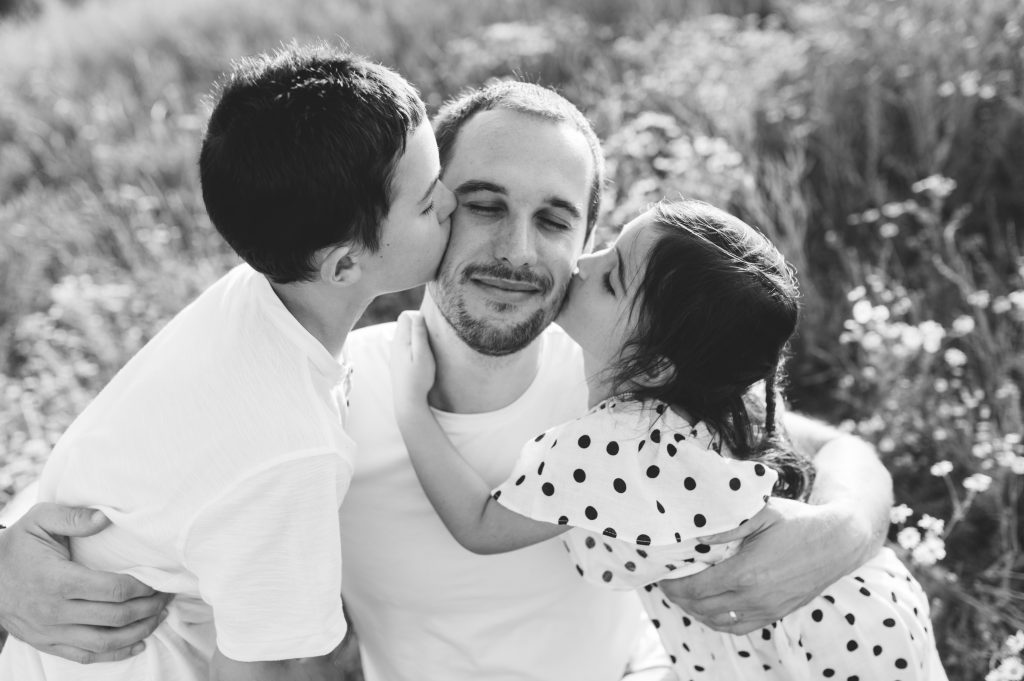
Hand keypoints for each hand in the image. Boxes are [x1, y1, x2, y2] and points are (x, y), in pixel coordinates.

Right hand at [0, 503, 171, 663]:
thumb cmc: (17, 546)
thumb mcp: (39, 520)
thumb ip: (73, 517)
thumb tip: (106, 517)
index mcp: (58, 580)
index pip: (113, 590)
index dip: (143, 588)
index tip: (159, 580)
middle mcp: (55, 611)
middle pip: (116, 617)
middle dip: (149, 608)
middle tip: (168, 596)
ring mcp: (51, 631)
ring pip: (105, 641)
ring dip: (139, 631)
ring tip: (160, 617)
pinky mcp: (47, 643)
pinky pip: (85, 656)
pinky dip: (115, 653)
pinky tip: (138, 642)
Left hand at [390, 310, 436, 414]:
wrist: (408, 400)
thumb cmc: (419, 377)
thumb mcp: (423, 354)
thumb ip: (419, 334)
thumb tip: (418, 314)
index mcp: (401, 340)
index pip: (405, 315)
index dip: (418, 317)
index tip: (429, 328)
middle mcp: (395, 345)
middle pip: (404, 324)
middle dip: (416, 325)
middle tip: (430, 337)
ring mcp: (395, 354)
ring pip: (404, 335)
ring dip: (415, 336)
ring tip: (426, 347)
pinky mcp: (398, 362)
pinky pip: (404, 346)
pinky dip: (412, 346)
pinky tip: (419, 358)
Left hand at [658, 497, 871, 633]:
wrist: (837, 543)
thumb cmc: (797, 522)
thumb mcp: (761, 512)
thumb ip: (726, 523)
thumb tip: (695, 533)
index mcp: (746, 572)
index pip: (695, 588)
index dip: (673, 584)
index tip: (662, 575)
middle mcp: (755, 597)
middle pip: (701, 607)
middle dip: (678, 597)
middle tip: (667, 582)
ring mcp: (766, 609)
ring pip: (717, 621)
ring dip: (694, 610)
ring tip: (683, 594)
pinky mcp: (776, 614)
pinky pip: (738, 627)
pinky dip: (717, 621)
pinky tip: (708, 608)